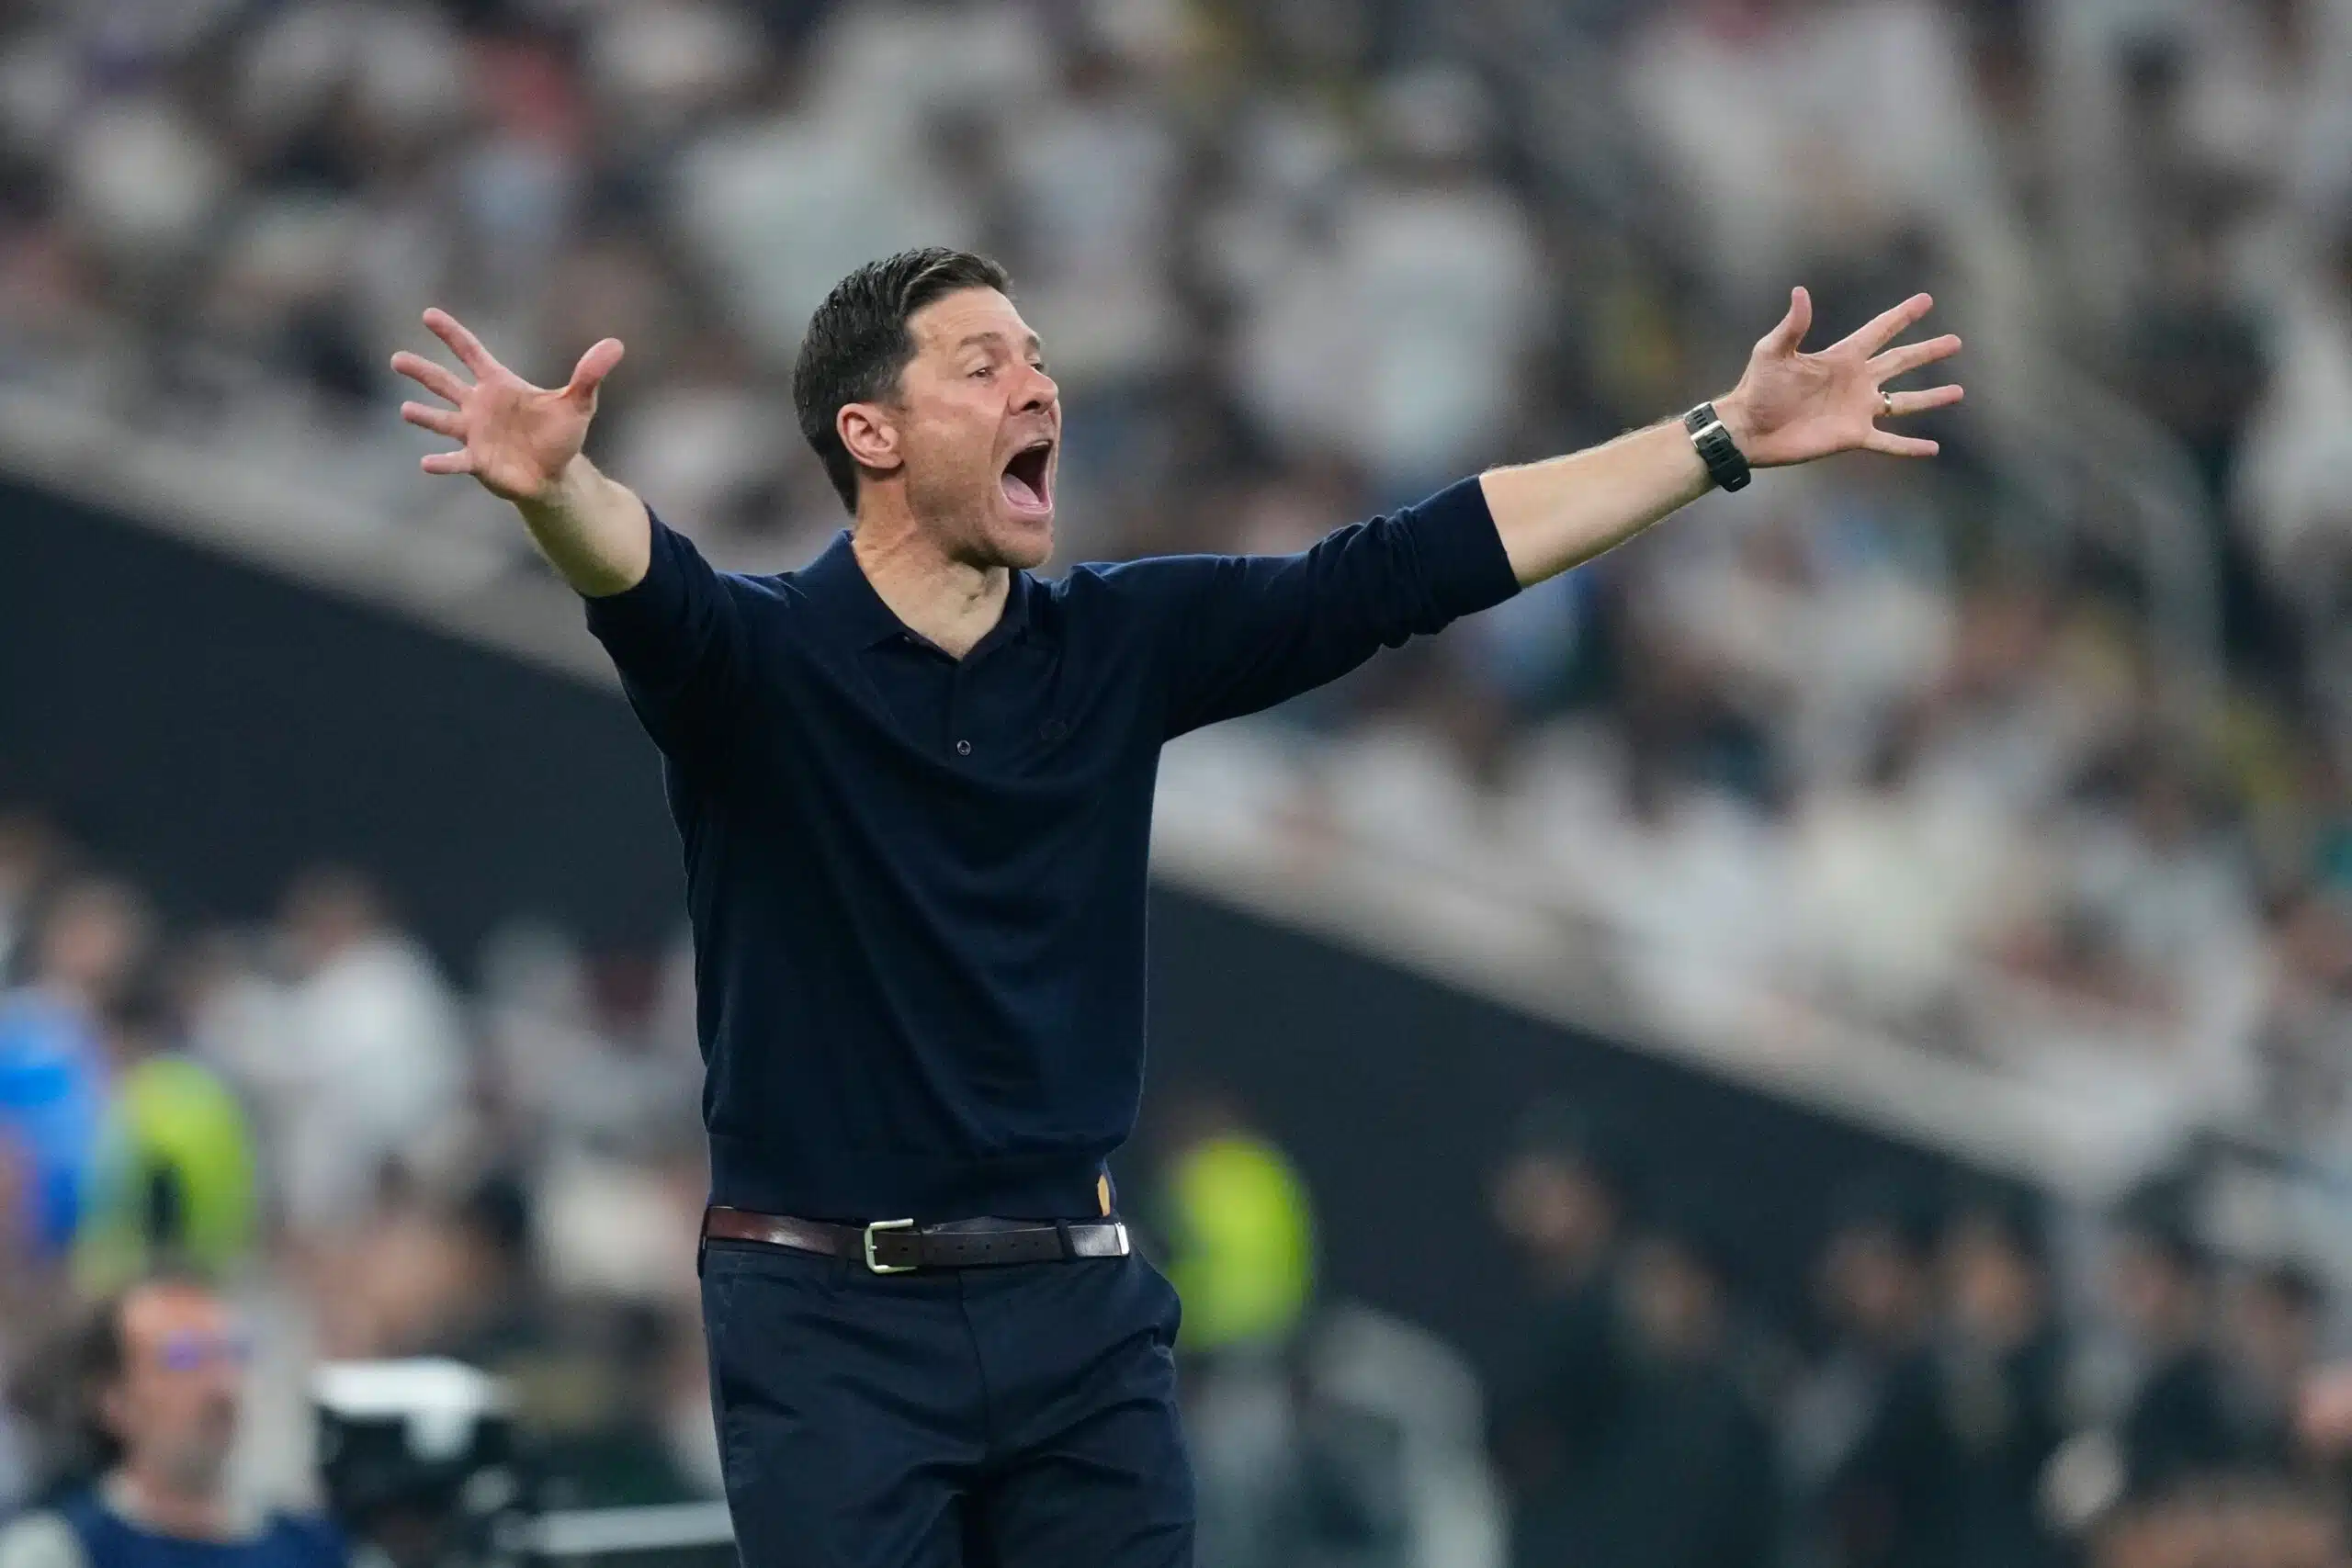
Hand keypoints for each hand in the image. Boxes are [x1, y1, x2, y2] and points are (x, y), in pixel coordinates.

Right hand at [391, 309, 624, 503]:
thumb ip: (590, 375)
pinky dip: (442, 462)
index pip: (471, 353)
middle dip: (422, 371)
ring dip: (423, 416)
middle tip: (397, 359)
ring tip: (405, 410)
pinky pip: (455, 460)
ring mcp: (474, 434)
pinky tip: (425, 463)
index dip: (451, 335)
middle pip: (445, 383)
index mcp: (499, 385)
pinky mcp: (477, 461)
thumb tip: (616, 345)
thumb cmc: (560, 435)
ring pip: (441, 420)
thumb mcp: (578, 403)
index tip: (428, 314)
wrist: (554, 473)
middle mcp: (479, 406)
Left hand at [1713, 289, 1962, 468]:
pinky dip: (1910, 446)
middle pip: (1901, 362)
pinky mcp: (1852, 436)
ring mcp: (1857, 410)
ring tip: (1958, 390)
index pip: (1879, 331)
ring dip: (1931, 397)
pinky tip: (1933, 448)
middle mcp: (1856, 381)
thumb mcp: (1772, 351)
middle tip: (1956, 342)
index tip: (1926, 301)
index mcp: (1841, 357)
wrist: (1749, 429)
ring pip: (1904, 402)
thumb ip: (1793, 325)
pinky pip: (1889, 442)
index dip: (1902, 316)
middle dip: (1928, 352)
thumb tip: (1800, 292)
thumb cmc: (1756, 387)